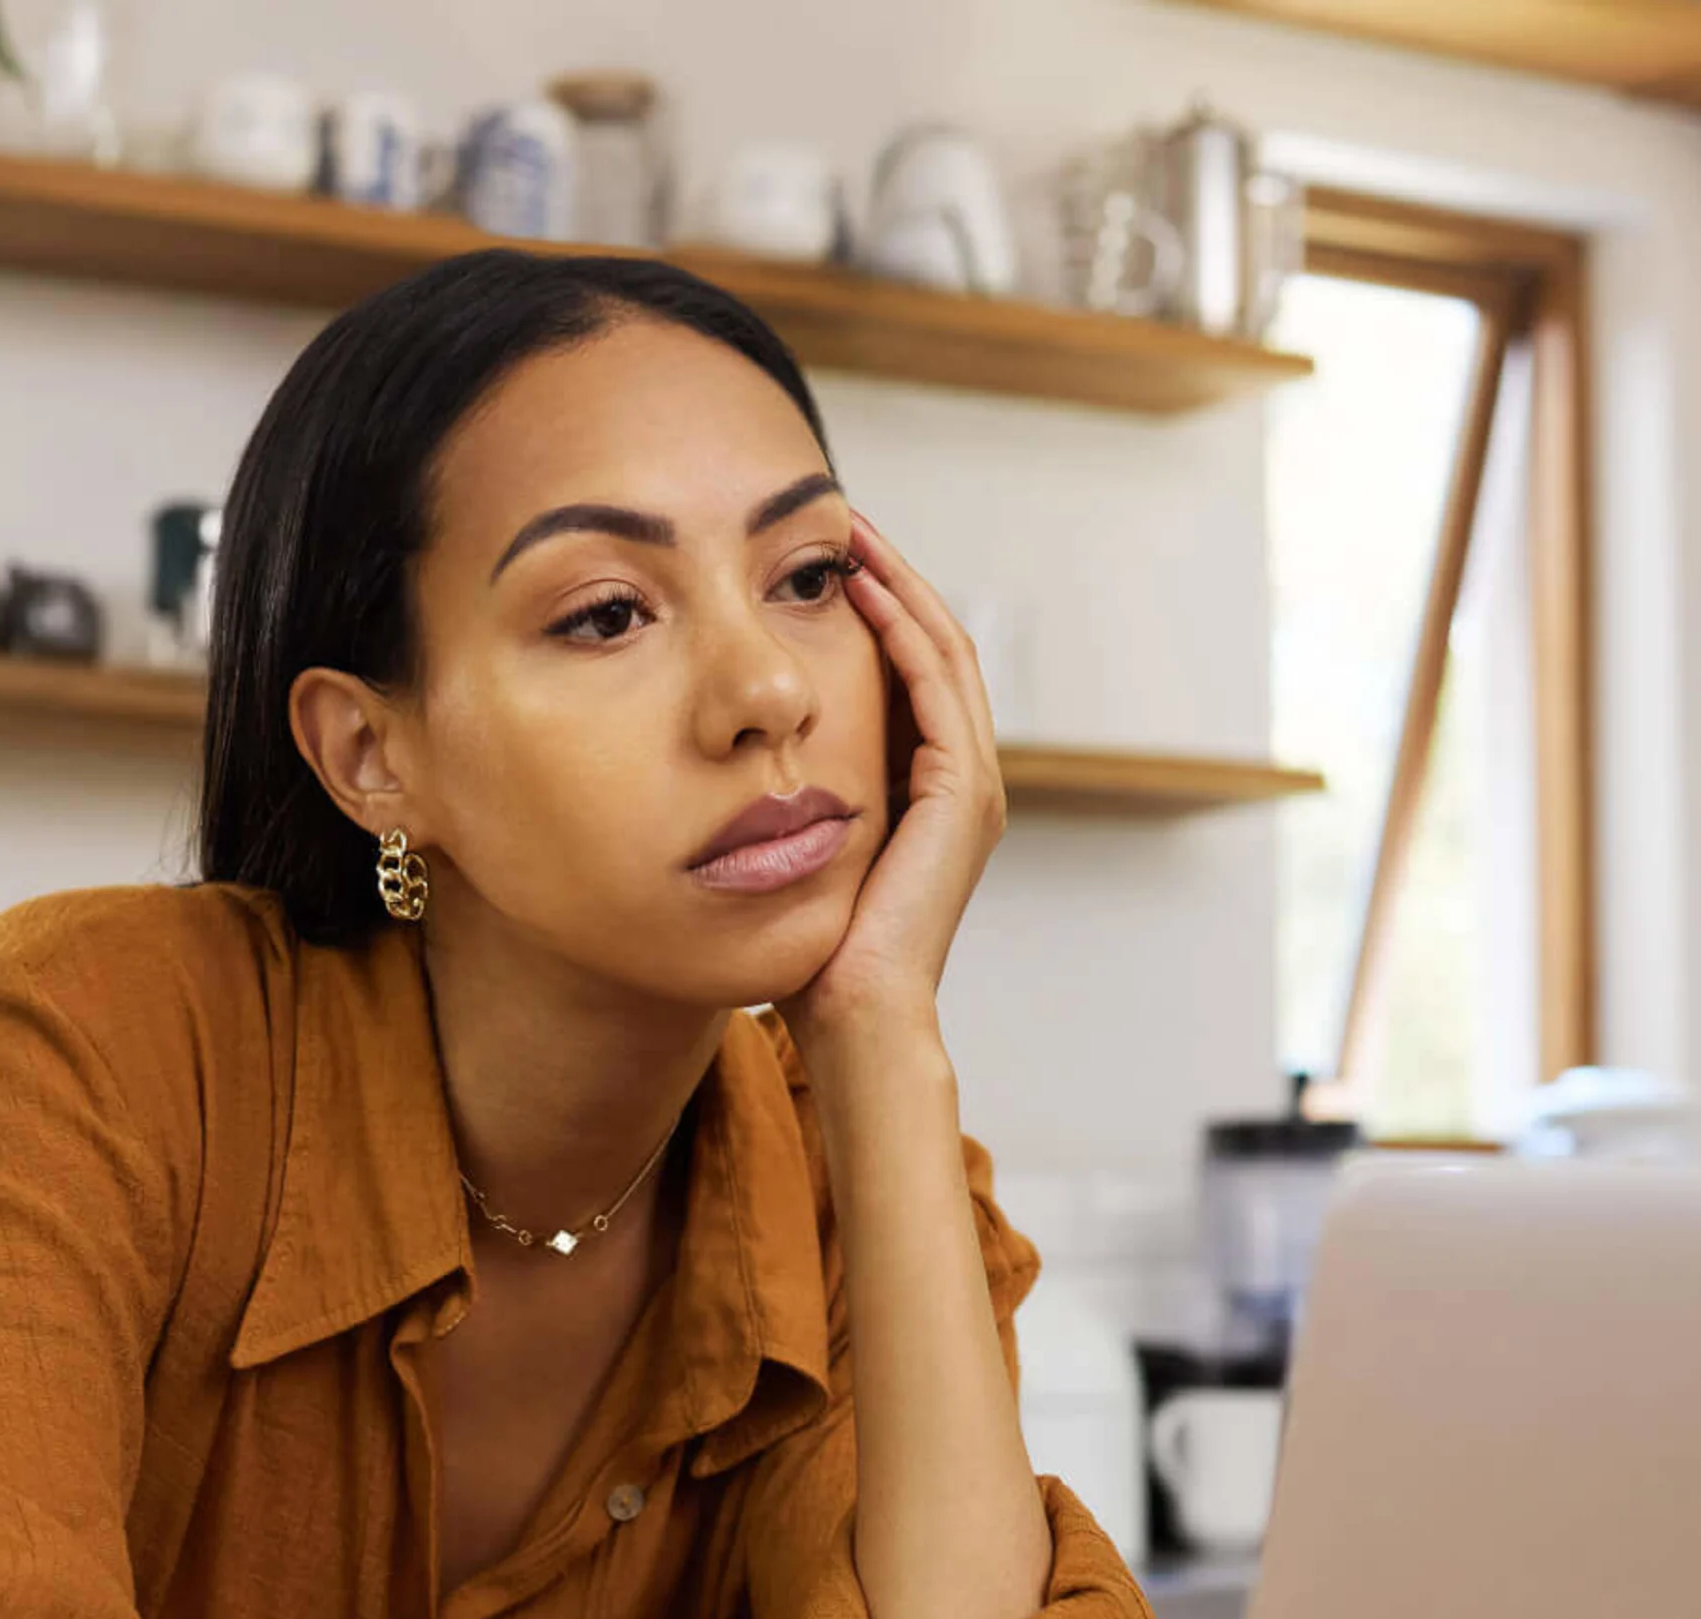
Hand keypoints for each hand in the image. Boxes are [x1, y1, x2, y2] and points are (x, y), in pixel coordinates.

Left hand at [781, 512, 1004, 1073]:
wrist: (855, 1016)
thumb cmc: (816, 953)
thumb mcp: (801, 852)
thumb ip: (792, 799)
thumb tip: (729, 759)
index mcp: (930, 791)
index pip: (912, 671)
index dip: (876, 608)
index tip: (823, 559)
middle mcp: (962, 780)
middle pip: (936, 645)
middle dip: (891, 577)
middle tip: (843, 520)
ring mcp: (971, 786)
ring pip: (943, 651)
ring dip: (900, 586)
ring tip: (852, 534)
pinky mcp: (962, 796)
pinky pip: (936, 687)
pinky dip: (903, 632)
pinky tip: (861, 591)